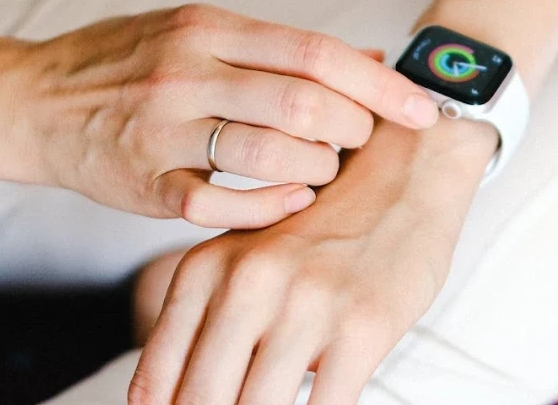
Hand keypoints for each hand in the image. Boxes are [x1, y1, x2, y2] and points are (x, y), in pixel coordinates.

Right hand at [0, 4, 439, 227]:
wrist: (39, 99)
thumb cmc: (133, 61)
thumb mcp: (204, 30)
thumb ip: (284, 47)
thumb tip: (372, 55)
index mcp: (212, 27)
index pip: (317, 52)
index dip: (379, 84)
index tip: (421, 109)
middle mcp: (189, 71)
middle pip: (304, 102)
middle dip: (353, 128)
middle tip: (360, 140)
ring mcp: (164, 128)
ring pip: (270, 151)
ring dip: (318, 169)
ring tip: (324, 169)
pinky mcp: (144, 182)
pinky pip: (219, 202)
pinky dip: (269, 208)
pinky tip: (291, 203)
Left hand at [129, 118, 496, 404]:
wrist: (402, 176)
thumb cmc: (324, 228)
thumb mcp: (247, 258)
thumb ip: (207, 320)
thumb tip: (173, 401)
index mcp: (206, 269)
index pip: (155, 385)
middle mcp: (248, 283)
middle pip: (200, 404)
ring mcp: (307, 304)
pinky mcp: (363, 326)